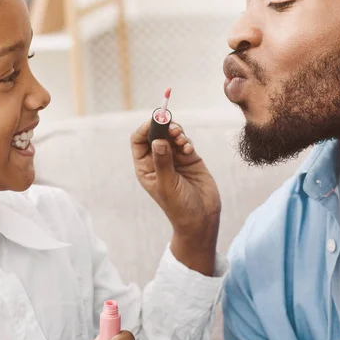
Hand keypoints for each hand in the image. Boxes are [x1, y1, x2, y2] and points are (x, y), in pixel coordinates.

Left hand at [131, 121, 220, 274]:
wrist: (201, 219)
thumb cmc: (179, 207)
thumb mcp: (167, 185)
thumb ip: (163, 161)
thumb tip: (158, 140)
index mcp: (145, 166)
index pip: (139, 140)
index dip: (145, 128)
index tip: (156, 120)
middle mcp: (157, 159)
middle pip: (156, 133)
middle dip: (163, 126)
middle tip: (173, 127)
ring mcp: (174, 158)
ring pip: (171, 134)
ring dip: (177, 132)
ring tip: (181, 139)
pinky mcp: (190, 158)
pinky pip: (185, 142)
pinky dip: (187, 141)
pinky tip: (189, 149)